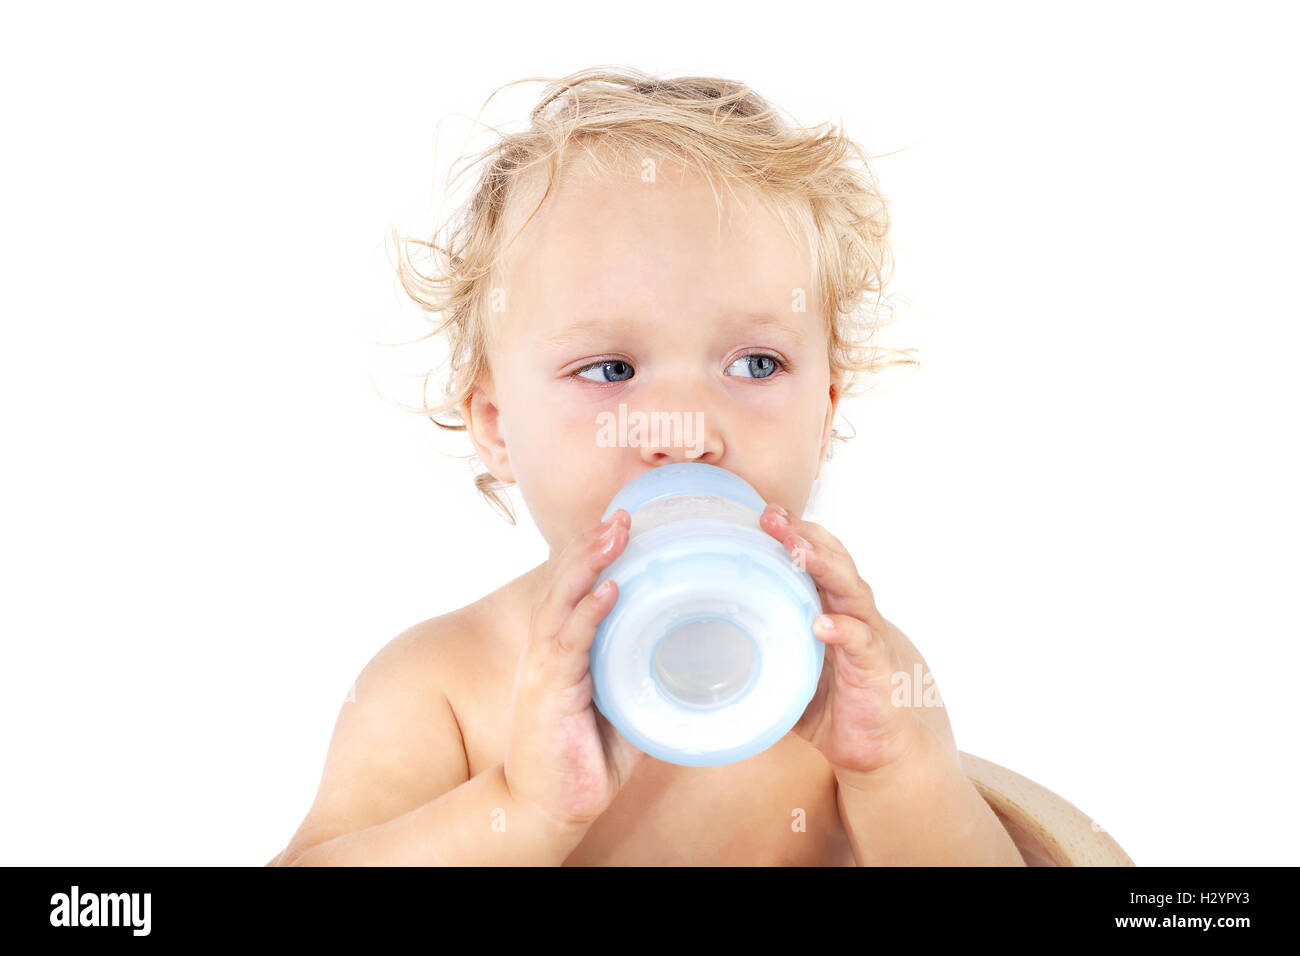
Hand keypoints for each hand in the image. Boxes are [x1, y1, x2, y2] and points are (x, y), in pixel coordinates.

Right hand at [503, 509, 645, 829]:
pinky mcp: (547, 690)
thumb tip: (686, 666)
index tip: (624, 523)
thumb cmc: (582, 759)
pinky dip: (589, 612)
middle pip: (566, 581)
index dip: (596, 555)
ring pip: (564, 599)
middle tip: (625, 513)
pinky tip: (609, 589)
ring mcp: (544, 666)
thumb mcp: (621, 711)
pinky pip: (568, 642)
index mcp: (564, 649)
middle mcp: (548, 649)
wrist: (546, 807)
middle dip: (594, 544)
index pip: (576, 588)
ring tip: (616, 532)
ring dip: (591, 563)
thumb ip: (643, 684)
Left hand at [759, 503, 956, 785]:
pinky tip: (822, 625)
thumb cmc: (835, 700)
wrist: (882, 744)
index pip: (815, 556)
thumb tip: (699, 651)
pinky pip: (861, 642)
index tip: (762, 512)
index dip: (792, 532)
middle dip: (801, 535)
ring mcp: (867, 634)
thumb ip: (757, 654)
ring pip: (849, 589)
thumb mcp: (788, 673)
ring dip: (823, 567)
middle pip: (831, 560)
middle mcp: (851, 610)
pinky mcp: (876, 666)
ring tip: (797, 551)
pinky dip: (843, 631)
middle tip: (771, 516)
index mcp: (830, 604)